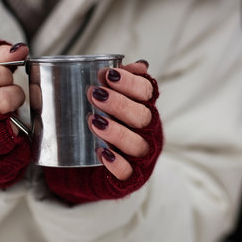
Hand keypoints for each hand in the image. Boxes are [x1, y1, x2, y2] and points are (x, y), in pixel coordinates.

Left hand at [87, 61, 153, 179]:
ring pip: (137, 144)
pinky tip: (101, 152)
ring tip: (94, 121)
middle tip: (95, 94)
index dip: (131, 82)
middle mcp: (149, 132)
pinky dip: (116, 162)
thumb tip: (138, 64)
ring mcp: (141, 156)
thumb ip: (119, 84)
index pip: (147, 92)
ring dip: (116, 131)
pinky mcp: (131, 177)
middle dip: (120, 104)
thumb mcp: (110, 103)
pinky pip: (127, 172)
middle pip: (143, 116)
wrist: (92, 167)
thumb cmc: (105, 127)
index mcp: (145, 109)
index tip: (108, 75)